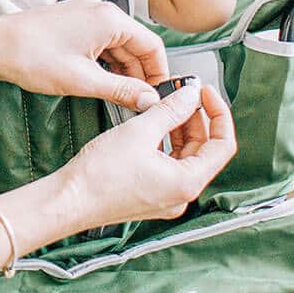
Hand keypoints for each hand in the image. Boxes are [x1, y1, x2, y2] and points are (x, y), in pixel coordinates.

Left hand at [0, 0, 168, 110]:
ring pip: (117, 44)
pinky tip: (101, 81)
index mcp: (108, 18)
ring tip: (121, 97)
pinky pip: (100, 41)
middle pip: (135, 44)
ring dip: (122, 70)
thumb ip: (122, 90)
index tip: (159, 96)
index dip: (159, 73)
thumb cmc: (30, 56)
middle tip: (141, 102)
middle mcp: (99, 10)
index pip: (152, 45)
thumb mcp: (83, 80)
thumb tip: (148, 99)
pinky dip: (105, 62)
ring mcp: (84, 14)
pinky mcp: (72, 21)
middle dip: (140, 74)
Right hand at [61, 84, 236, 227]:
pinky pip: (169, 164)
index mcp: (187, 182)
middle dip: (195, 118)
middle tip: (184, 92)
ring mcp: (166, 196)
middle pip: (204, 150)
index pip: (222, 145)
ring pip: (185, 156)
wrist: (70, 200)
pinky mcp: (151, 194)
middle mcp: (181, 194)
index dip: (218, 114)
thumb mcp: (138, 132)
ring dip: (179, 128)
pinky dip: (166, 142)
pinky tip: (153, 125)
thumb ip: (168, 111)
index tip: (207, 93)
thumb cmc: (98, 176)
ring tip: (167, 104)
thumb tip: (190, 95)